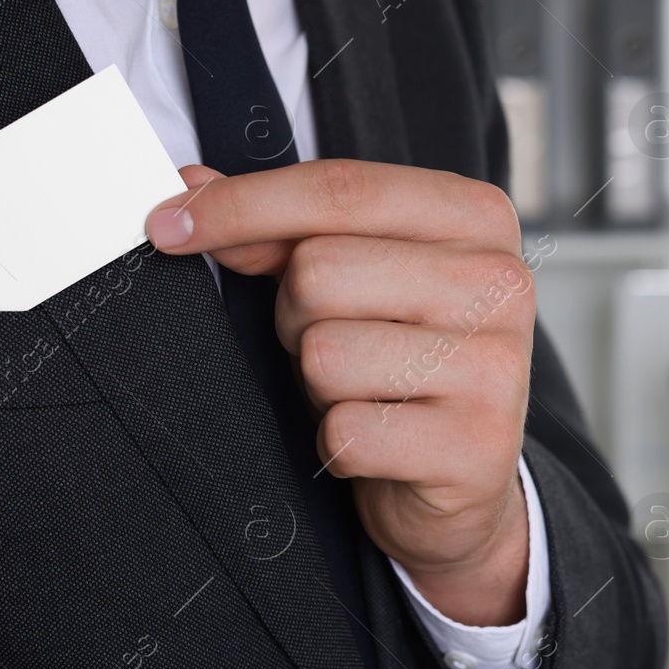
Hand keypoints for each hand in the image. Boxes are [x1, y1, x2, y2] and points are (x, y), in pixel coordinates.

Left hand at [146, 159, 534, 626]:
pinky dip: (339, 444)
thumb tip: (190, 190)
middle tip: (338, 343)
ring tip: (363, 392)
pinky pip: (345, 432)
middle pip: (320, 271)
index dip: (241, 204)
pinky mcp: (477, 445)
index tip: (167, 223)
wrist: (463, 481)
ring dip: (319, 385)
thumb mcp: (353, 278)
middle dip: (296, 317)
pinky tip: (380, 442)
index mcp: (477, 216)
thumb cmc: (400, 360)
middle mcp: (502, 280)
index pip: (339, 188)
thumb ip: (281, 229)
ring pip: (326, 353)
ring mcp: (497, 365)